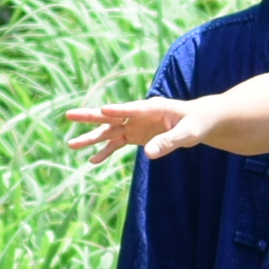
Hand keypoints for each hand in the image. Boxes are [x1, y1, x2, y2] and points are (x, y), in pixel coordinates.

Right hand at [62, 96, 197, 162]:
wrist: (199, 122)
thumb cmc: (196, 123)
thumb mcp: (187, 134)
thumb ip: (169, 142)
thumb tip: (148, 155)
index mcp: (152, 107)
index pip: (131, 109)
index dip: (117, 110)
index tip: (103, 110)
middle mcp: (138, 115)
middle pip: (111, 116)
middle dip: (90, 117)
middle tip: (69, 115)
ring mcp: (135, 125)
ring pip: (109, 131)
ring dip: (91, 138)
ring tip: (72, 145)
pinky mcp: (135, 136)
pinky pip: (117, 144)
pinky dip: (105, 152)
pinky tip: (92, 161)